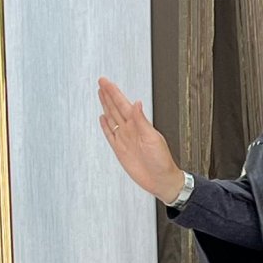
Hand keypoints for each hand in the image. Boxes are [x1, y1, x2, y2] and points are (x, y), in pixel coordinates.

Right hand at [97, 77, 183, 202]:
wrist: (161, 180)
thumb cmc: (162, 161)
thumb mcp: (153, 139)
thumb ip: (142, 121)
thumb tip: (137, 103)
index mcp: (139, 125)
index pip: (123, 104)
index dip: (114, 93)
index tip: (106, 82)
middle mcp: (131, 130)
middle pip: (116, 108)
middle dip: (108, 95)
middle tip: (101, 82)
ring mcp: (125, 139)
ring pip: (112, 118)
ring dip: (106, 106)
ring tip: (100, 94)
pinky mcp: (120, 150)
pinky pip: (110, 134)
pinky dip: (105, 125)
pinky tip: (102, 118)